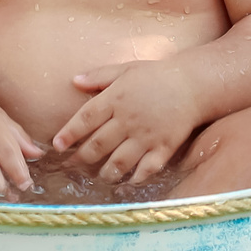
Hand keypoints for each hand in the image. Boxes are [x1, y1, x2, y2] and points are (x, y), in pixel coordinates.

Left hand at [52, 62, 199, 183]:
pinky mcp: (164, 147)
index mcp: (116, 98)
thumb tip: (73, 81)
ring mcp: (146, 136)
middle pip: (98, 145)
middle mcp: (128, 120)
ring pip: (119, 161)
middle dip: (81, 158)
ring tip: (99, 176)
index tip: (57, 146)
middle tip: (71, 165)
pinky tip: (128, 181)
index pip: (85, 119)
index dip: (69, 134)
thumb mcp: (125, 69)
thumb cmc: (156, 75)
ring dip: (105, 172)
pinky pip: (147, 168)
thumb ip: (98, 76)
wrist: (193, 84)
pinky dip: (136, 178)